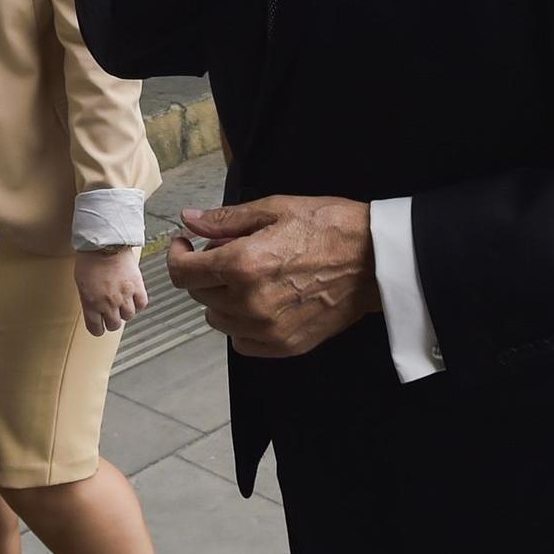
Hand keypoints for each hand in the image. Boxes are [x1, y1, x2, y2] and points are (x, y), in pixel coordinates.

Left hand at [74, 248, 148, 335]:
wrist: (105, 243)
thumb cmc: (90, 259)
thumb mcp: (81, 283)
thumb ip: (88, 300)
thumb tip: (94, 309)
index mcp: (91, 304)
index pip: (96, 330)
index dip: (98, 328)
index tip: (100, 326)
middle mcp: (108, 304)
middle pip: (114, 325)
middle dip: (112, 320)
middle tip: (112, 313)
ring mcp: (124, 296)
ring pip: (129, 316)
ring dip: (125, 311)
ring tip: (123, 302)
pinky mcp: (137, 287)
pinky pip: (142, 304)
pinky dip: (138, 303)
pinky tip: (133, 297)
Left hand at [166, 197, 379, 358]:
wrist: (377, 260)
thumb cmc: (329, 227)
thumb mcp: (274, 208)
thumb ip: (225, 220)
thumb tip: (189, 220)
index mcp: (243, 265)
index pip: (182, 273)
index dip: (177, 255)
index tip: (185, 245)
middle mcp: (249, 303)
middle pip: (199, 294)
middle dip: (205, 271)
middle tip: (230, 251)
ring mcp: (268, 329)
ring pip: (218, 319)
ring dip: (223, 297)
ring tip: (250, 276)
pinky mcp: (285, 346)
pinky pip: (242, 341)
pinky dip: (242, 323)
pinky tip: (262, 301)